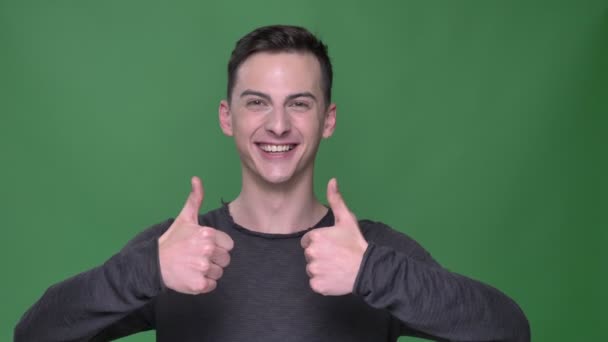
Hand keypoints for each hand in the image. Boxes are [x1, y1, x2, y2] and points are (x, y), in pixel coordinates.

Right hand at [158, 176, 233, 294]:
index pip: (229, 245)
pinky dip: (203, 284)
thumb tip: (196, 179)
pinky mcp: (198, 284)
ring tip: (193, 266)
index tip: (203, 247)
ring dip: (209, 272)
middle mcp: (207, 250)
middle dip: (214, 259)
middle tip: (197, 257)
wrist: (153, 263)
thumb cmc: (173, 240)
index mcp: (207, 234)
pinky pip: (212, 285)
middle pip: (225, 260)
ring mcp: (202, 268)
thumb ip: (195, 199)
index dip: (218, 246)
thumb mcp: (185, 218)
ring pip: (219, 273)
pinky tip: (192, 276)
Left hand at [300, 178, 368, 295]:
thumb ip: (336, 200)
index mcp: (315, 237)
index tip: (333, 245)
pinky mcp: (317, 285)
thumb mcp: (346, 219)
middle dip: (320, 255)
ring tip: (336, 266)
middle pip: (309, 255)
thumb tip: (332, 180)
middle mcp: (311, 253)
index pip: (308, 241)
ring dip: (321, 269)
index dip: (321, 243)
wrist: (367, 269)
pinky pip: (315, 283)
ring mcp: (314, 270)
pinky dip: (323, 282)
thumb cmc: (355, 244)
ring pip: (312, 269)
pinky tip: (335, 277)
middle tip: (336, 256)